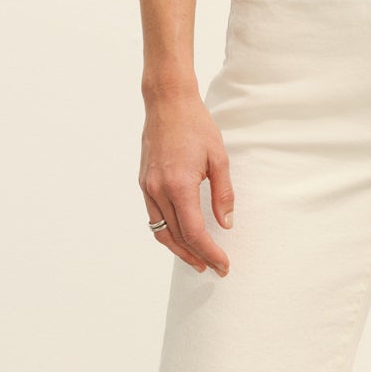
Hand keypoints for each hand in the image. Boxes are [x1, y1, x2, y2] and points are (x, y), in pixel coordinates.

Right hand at [140, 90, 233, 274]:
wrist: (167, 102)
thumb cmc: (196, 126)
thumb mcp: (219, 158)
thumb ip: (223, 194)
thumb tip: (226, 224)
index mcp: (179, 185)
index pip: (195, 232)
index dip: (210, 253)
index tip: (223, 265)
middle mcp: (159, 190)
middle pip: (177, 237)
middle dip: (197, 257)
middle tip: (215, 268)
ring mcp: (148, 187)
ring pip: (162, 231)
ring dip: (179, 250)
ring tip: (197, 261)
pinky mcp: (144, 183)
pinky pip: (154, 217)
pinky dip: (168, 232)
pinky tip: (181, 237)